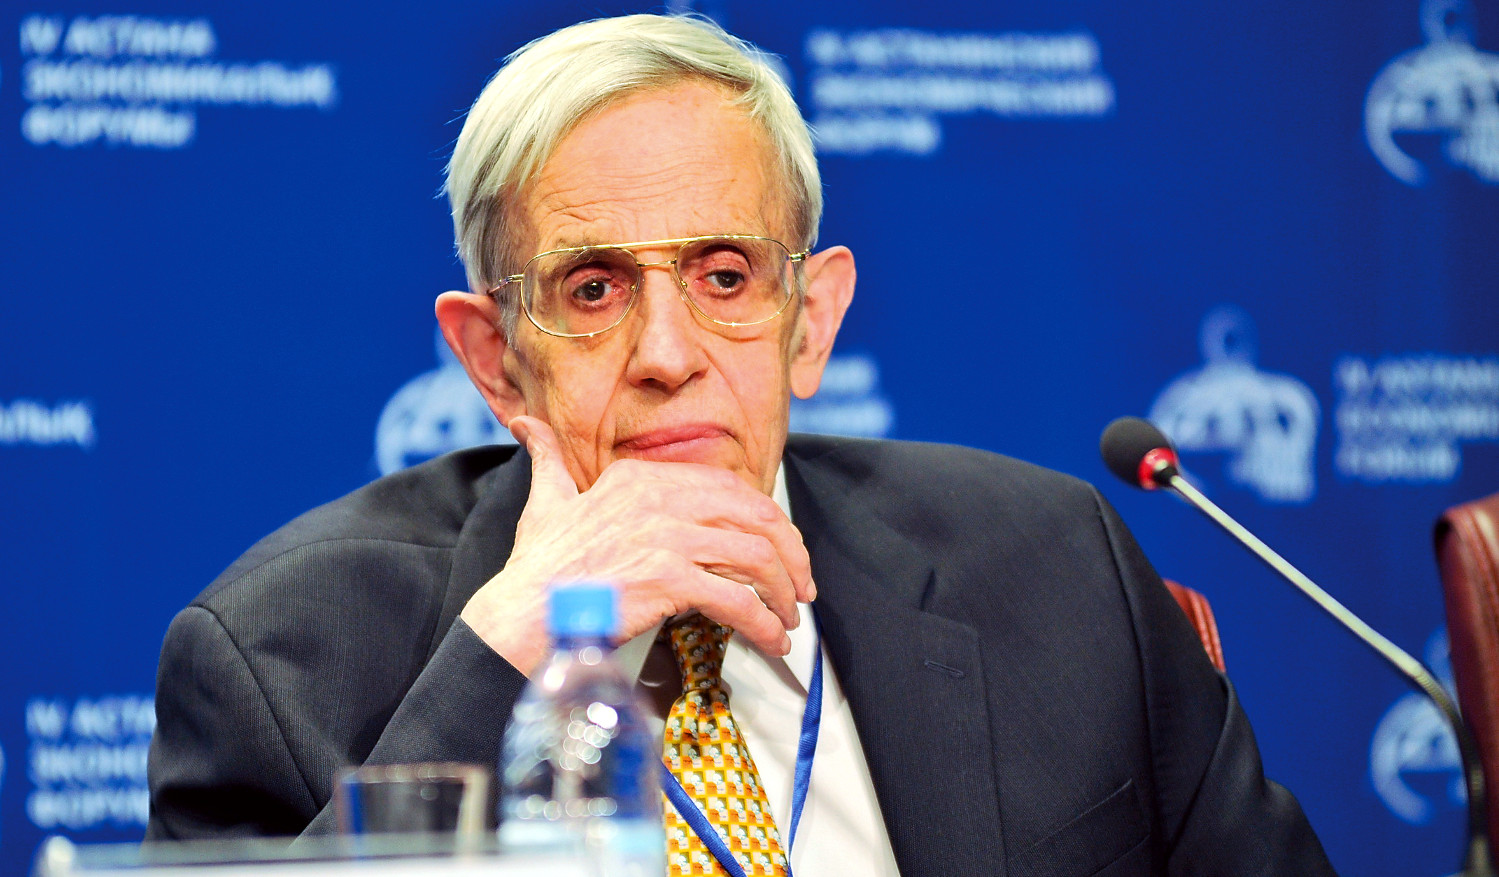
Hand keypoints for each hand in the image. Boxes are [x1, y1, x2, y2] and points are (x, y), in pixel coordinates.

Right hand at [460, 416, 815, 675]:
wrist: (522, 612)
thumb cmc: (538, 566)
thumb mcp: (547, 499)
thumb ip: (547, 459)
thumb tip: (525, 424)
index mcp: (640, 476)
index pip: (729, 489)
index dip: (766, 520)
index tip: (781, 547)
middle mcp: (658, 498)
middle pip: (753, 517)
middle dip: (788, 554)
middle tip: (799, 587)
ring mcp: (665, 537)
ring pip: (754, 557)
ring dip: (781, 593)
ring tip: (788, 621)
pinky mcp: (668, 579)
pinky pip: (736, 599)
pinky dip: (763, 623)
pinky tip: (771, 640)